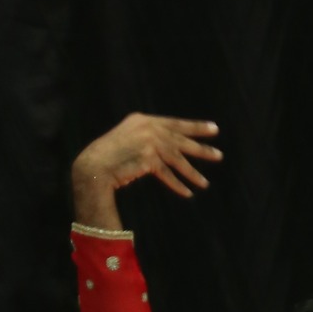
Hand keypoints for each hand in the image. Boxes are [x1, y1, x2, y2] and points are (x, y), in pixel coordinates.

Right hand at [72, 114, 221, 227]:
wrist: (93, 165)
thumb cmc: (109, 155)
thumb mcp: (128, 137)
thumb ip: (147, 137)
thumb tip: (167, 146)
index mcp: (143, 119)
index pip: (175, 122)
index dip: (195, 126)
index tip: (213, 129)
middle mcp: (148, 128)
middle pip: (180, 138)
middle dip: (201, 147)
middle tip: (219, 155)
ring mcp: (148, 142)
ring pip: (177, 158)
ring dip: (192, 172)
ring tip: (205, 182)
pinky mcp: (147, 159)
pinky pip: (167, 174)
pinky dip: (177, 184)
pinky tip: (188, 193)